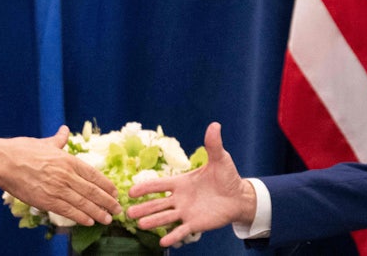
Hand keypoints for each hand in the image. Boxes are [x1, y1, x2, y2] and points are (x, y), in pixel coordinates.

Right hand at [0, 125, 121, 225]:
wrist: (5, 163)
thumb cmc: (23, 151)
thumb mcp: (45, 143)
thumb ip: (58, 139)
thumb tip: (64, 130)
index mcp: (68, 160)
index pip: (93, 174)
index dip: (106, 185)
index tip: (115, 191)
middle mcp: (67, 175)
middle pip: (92, 191)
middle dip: (107, 201)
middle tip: (118, 208)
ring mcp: (58, 189)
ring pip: (83, 203)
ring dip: (98, 212)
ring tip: (108, 218)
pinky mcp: (47, 201)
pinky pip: (68, 211)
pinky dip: (81, 217)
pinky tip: (90, 221)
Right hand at [126, 122, 256, 246]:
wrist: (239, 197)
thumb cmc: (227, 177)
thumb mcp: (220, 159)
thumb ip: (213, 144)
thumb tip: (215, 124)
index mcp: (181, 182)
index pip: (159, 185)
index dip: (145, 188)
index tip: (131, 191)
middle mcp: (180, 198)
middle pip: (157, 204)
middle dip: (143, 207)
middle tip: (127, 212)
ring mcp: (186, 212)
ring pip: (165, 218)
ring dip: (153, 221)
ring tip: (140, 224)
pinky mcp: (195, 224)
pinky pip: (181, 231)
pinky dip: (172, 236)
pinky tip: (163, 242)